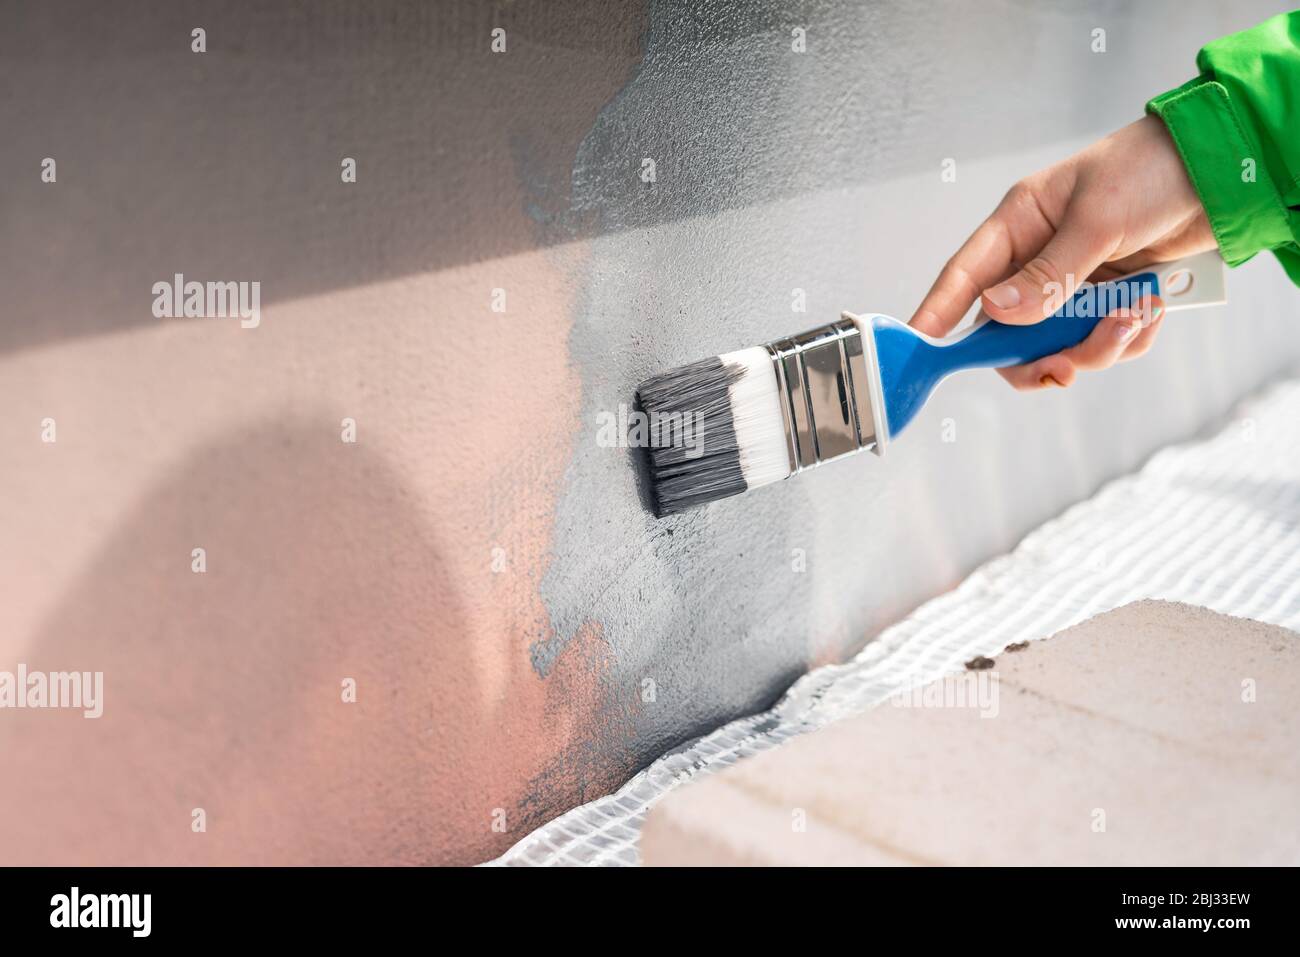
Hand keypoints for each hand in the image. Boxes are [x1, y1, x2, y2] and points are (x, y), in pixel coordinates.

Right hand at [909, 115, 1216, 388]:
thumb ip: (1049, 272)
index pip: (964, 278)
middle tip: (1065, 366)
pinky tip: (1153, 305)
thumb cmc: (1153, 168)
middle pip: (1009, 333)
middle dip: (1039, 355)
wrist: (1226, 170)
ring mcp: (1075, 285)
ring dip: (1097, 344)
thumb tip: (997, 313)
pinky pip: (1104, 343)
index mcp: (1020, 225)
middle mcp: (1040, 259)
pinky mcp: (1112, 300)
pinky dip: (1129, 336)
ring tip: (1135, 313)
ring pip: (1059, 346)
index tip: (920, 350)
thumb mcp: (1097, 218)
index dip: (936, 315)